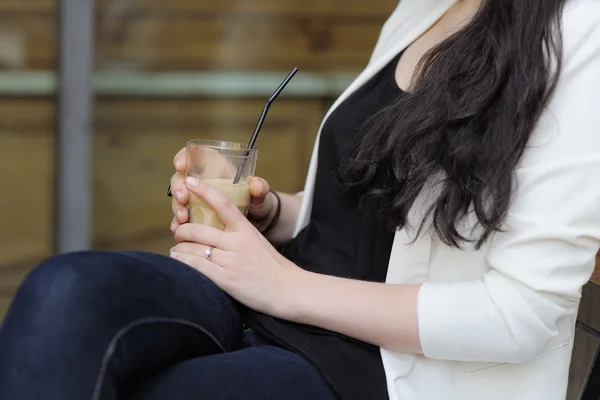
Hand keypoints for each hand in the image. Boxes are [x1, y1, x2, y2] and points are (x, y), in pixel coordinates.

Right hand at [170, 148, 277, 232]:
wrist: (256, 224)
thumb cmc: (257, 203)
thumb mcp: (260, 195)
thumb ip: (260, 189)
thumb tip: (257, 185)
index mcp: (216, 169)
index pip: (193, 156)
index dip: (183, 157)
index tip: (181, 166)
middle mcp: (202, 183)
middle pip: (180, 178)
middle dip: (177, 187)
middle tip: (183, 198)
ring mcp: (196, 200)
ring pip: (178, 199)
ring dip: (176, 206)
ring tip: (182, 217)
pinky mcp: (195, 216)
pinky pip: (180, 217)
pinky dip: (176, 223)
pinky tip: (177, 228)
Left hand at [170, 176, 304, 316]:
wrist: (288, 290)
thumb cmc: (274, 268)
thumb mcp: (259, 242)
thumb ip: (240, 234)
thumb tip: (217, 231)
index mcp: (246, 230)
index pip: (223, 204)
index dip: (205, 191)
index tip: (191, 181)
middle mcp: (237, 242)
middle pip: (199, 230)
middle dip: (183, 230)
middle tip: (178, 232)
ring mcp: (231, 261)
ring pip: (193, 249)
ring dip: (179, 248)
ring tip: (176, 250)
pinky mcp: (226, 279)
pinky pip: (196, 266)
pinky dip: (182, 262)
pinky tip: (178, 261)